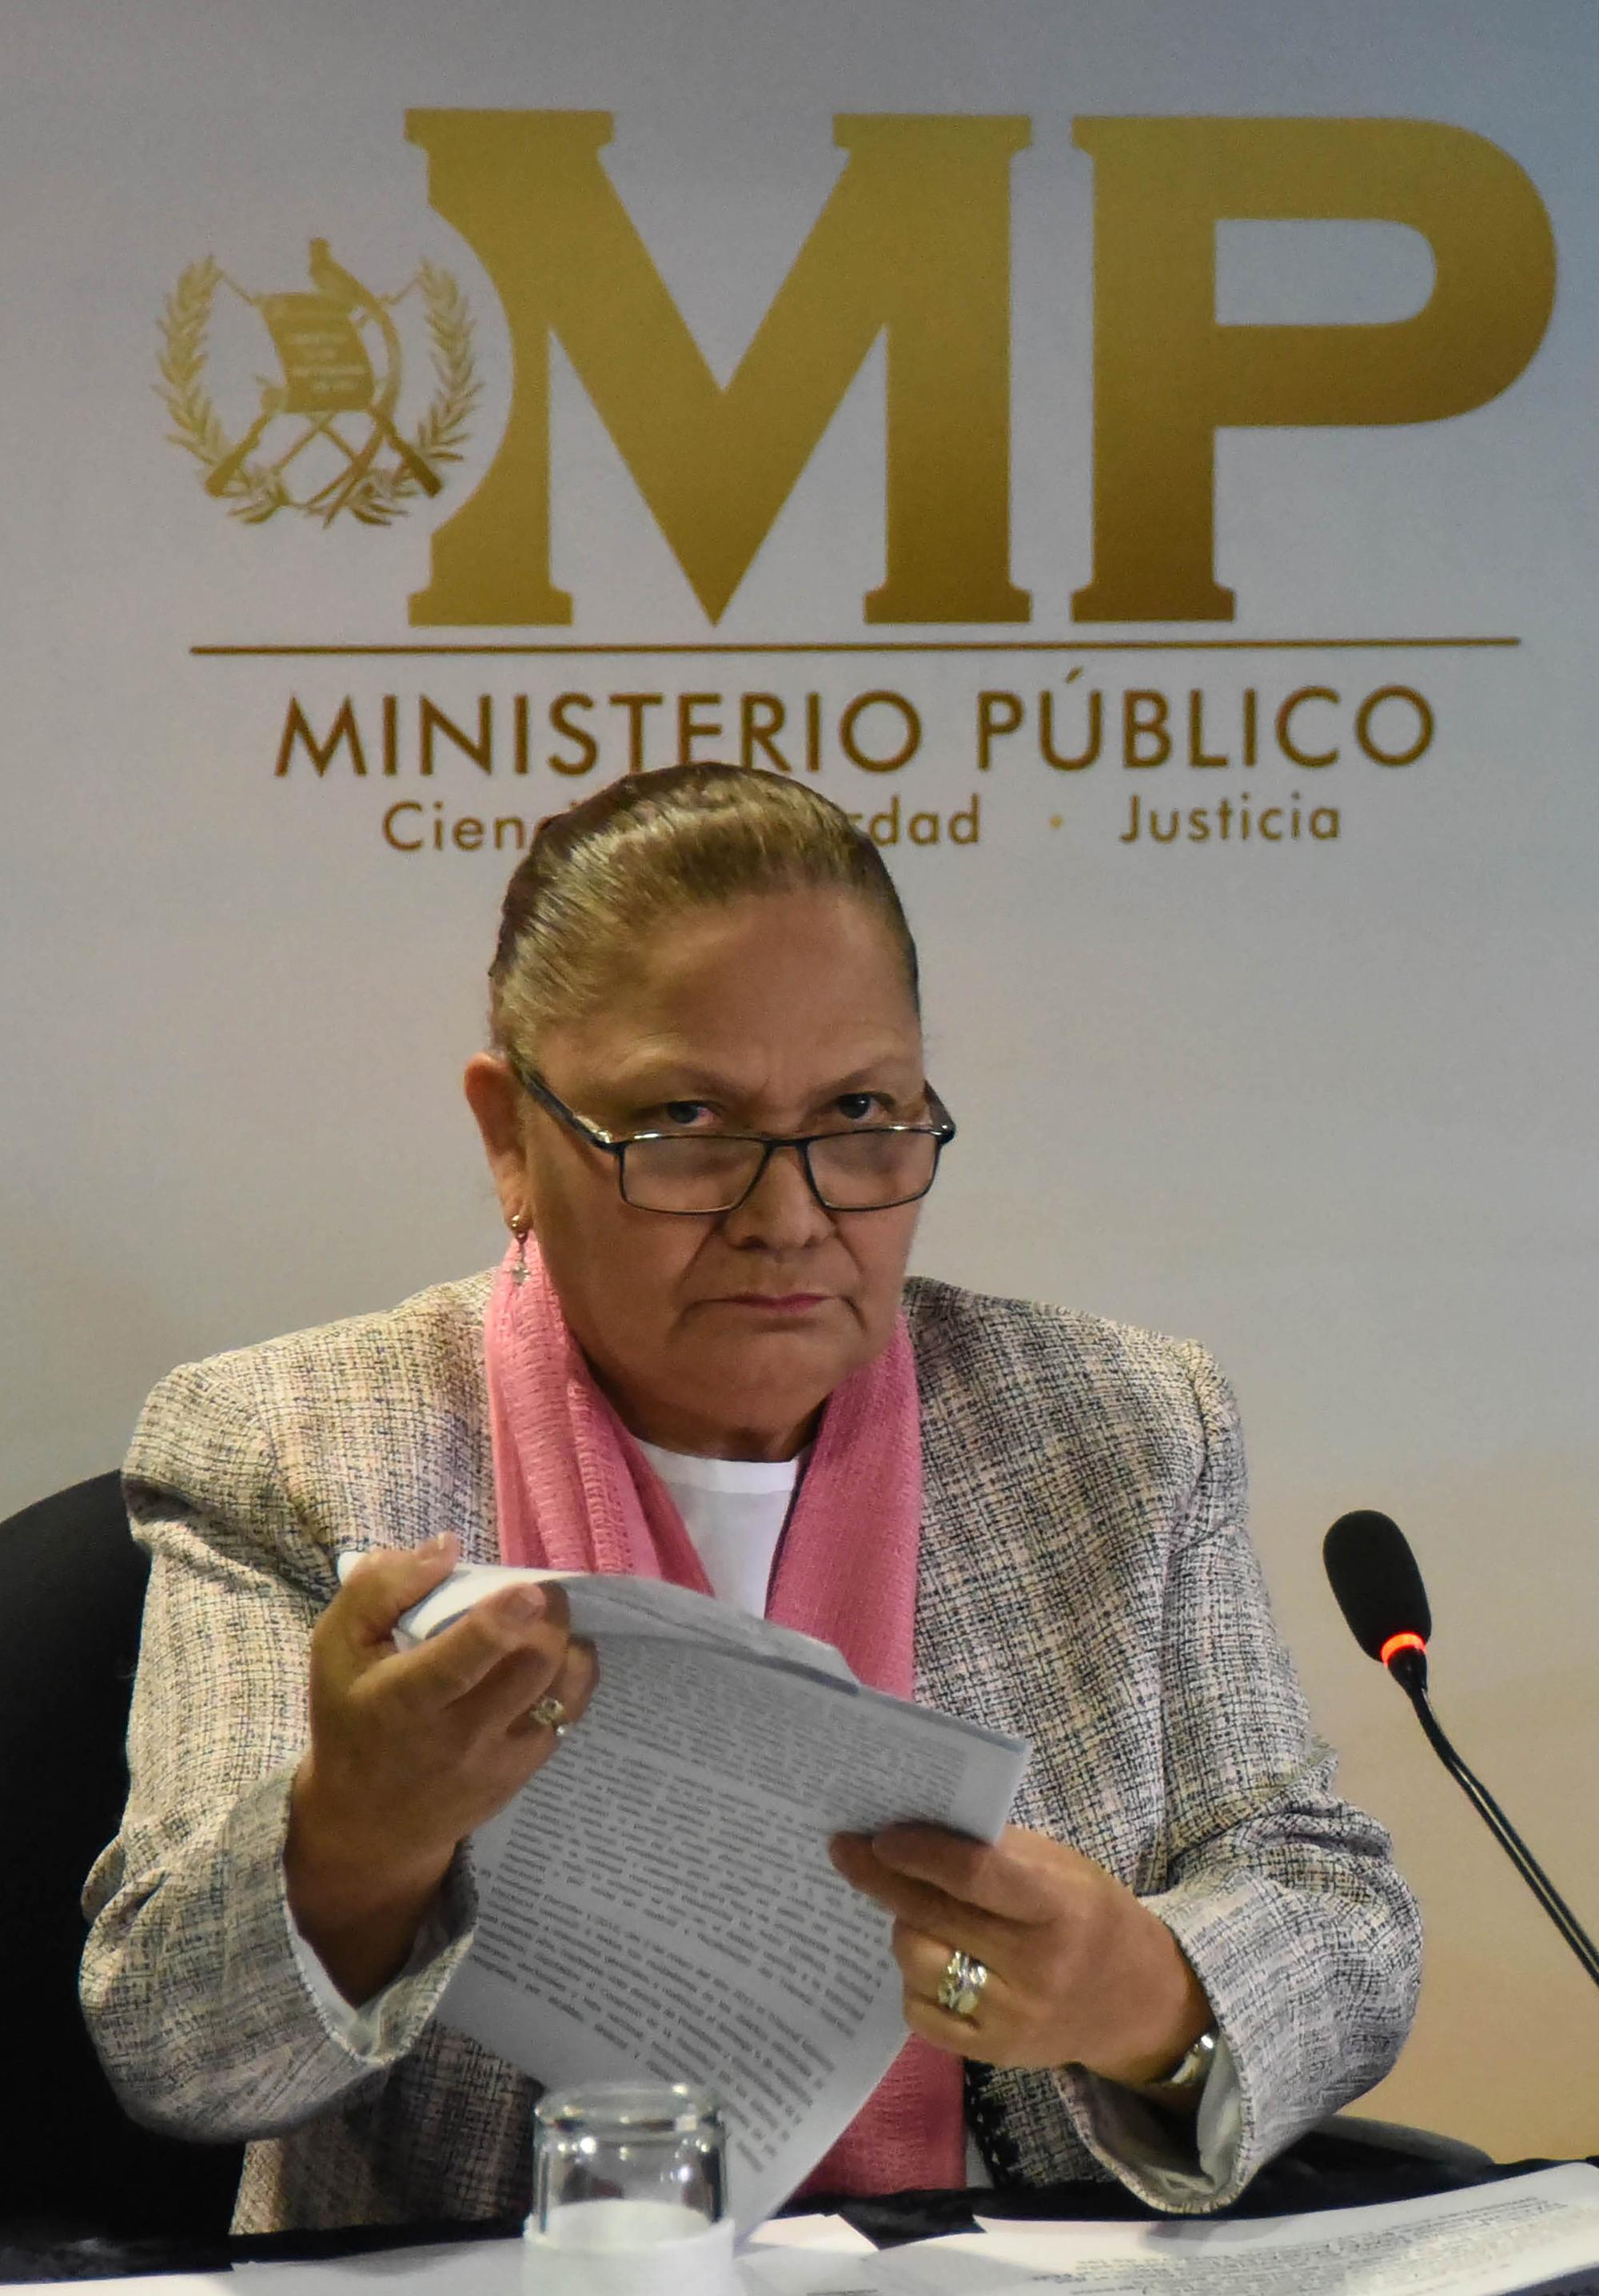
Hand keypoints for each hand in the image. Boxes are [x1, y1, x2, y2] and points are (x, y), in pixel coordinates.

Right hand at [285, 1537, 596, 2001]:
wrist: (368, 1821)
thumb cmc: (351, 1716)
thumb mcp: (336, 1646)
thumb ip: (380, 1589)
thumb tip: (446, 1548)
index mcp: (403, 1699)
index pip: (459, 1663)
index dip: (500, 1621)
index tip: (528, 1590)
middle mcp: (457, 1735)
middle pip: (531, 1665)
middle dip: (549, 1616)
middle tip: (539, 1593)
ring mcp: (498, 1759)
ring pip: (562, 1688)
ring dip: (567, 1642)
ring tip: (548, 1623)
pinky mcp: (523, 1772)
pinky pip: (569, 1712)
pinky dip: (572, 1675)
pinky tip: (553, 1658)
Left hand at [829, 1823, 1209, 2088]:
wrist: (1134, 2002)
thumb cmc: (1091, 1915)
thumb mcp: (1062, 1869)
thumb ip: (999, 1852)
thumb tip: (917, 1827)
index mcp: (1059, 1908)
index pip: (976, 1875)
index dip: (922, 1853)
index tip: (879, 1835)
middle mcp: (1035, 1968)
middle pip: (936, 1916)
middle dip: (883, 1879)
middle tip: (846, 1850)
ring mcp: (1011, 2018)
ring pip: (918, 1963)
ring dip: (902, 1928)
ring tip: (908, 1910)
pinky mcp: (991, 2054)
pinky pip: (921, 2012)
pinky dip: (912, 1979)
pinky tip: (927, 1958)